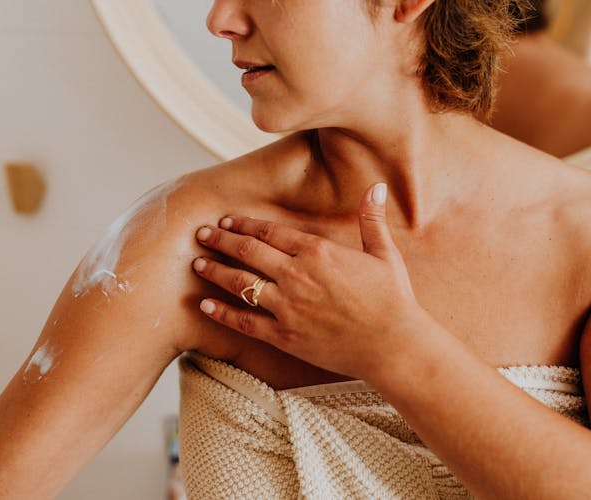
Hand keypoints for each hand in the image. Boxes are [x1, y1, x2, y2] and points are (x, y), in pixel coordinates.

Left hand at [192, 183, 426, 380]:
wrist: (393, 345)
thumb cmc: (393, 299)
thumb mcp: (384, 254)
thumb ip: (371, 220)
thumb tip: (376, 186)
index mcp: (317, 252)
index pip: (270, 232)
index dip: (245, 224)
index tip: (227, 219)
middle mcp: (296, 275)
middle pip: (248, 252)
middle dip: (221, 240)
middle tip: (201, 233)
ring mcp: (287, 306)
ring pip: (240, 283)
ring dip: (215, 271)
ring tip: (197, 264)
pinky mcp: (284, 336)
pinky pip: (245, 322)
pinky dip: (222, 313)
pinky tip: (204, 305)